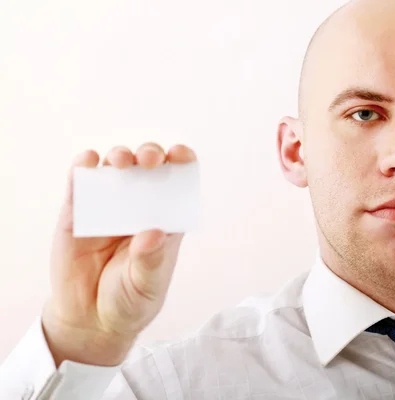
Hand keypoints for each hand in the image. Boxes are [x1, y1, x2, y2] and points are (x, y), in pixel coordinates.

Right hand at [41, 143, 195, 366]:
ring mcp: (108, 207)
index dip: (182, 163)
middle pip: (147, 169)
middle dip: (150, 154)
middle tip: (149, 159)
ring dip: (119, 156)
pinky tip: (88, 161)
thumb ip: (150, 260)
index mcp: (164, 220)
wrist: (90, 320)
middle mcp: (138, 207)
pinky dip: (83, 168)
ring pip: (115, 169)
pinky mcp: (77, 213)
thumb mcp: (146, 285)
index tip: (182, 155)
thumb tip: (153, 233)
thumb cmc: (129, 300)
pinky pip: (80, 185)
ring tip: (121, 162)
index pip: (177, 184)